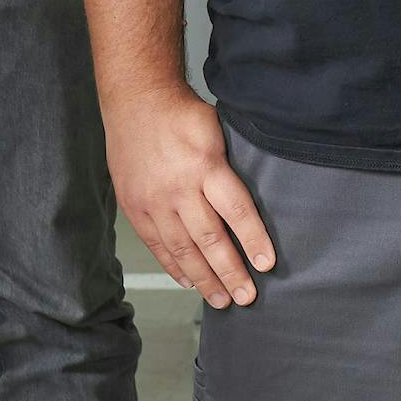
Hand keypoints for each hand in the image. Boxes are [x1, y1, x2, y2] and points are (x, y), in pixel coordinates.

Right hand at [110, 82, 275, 306]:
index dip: (253, 240)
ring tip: (222, 299)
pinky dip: (174, 266)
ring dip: (205, 278)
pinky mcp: (134, 207)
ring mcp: (153, 200)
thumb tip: (252, 205)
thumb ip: (230, 168)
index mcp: (205, 165)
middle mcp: (178, 187)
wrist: (135, 100)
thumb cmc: (182, 114)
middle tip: (247, 297)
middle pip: (210, 238)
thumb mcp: (216, 131)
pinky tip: (189, 281)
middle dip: (230, 272)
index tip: (267, 264)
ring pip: (182, 248)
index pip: (236, 211)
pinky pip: (157, 244)